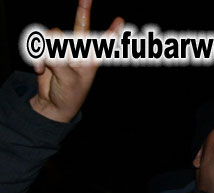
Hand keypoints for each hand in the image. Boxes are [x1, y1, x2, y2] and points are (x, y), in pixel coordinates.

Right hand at [28, 0, 123, 122]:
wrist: (53, 104)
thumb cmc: (69, 94)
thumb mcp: (69, 80)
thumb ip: (60, 61)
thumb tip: (51, 44)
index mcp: (90, 60)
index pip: (103, 43)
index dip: (111, 32)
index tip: (120, 20)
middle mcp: (78, 51)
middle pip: (80, 25)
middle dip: (83, 10)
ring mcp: (63, 49)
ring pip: (52, 36)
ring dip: (45, 54)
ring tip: (46, 70)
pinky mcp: (48, 50)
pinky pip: (39, 44)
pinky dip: (36, 57)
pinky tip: (40, 70)